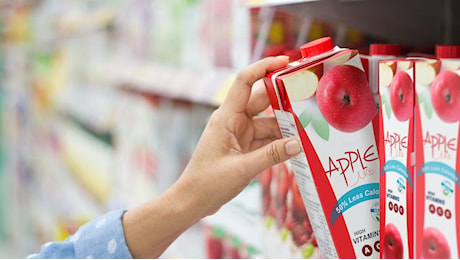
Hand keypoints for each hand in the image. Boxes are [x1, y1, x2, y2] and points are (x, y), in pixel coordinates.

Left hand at [171, 56, 301, 214]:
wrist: (192, 201)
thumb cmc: (208, 183)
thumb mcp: (242, 169)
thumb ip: (272, 156)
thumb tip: (298, 143)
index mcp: (226, 118)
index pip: (245, 82)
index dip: (263, 67)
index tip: (284, 62)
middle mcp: (233, 121)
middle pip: (262, 101)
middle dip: (284, 99)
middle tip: (309, 98)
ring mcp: (239, 134)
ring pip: (267, 123)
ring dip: (285, 127)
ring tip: (308, 131)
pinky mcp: (243, 147)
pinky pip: (265, 138)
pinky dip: (279, 142)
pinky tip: (295, 147)